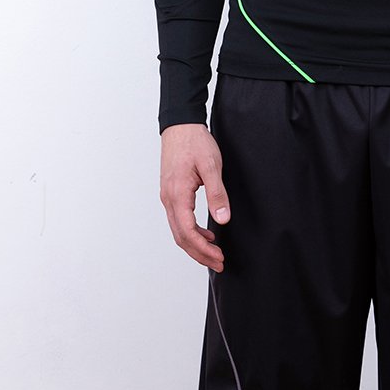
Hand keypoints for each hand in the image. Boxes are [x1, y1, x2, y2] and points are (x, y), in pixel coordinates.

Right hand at [160, 123, 230, 271]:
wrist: (180, 125)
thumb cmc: (195, 142)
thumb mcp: (211, 166)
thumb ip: (217, 194)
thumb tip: (222, 220)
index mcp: (177, 195)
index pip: (188, 232)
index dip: (203, 249)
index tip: (219, 258)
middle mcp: (168, 199)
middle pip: (181, 237)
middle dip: (199, 254)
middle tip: (219, 263)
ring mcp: (167, 197)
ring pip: (178, 230)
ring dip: (195, 245)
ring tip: (214, 254)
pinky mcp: (171, 193)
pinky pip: (178, 220)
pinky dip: (191, 232)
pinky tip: (206, 233)